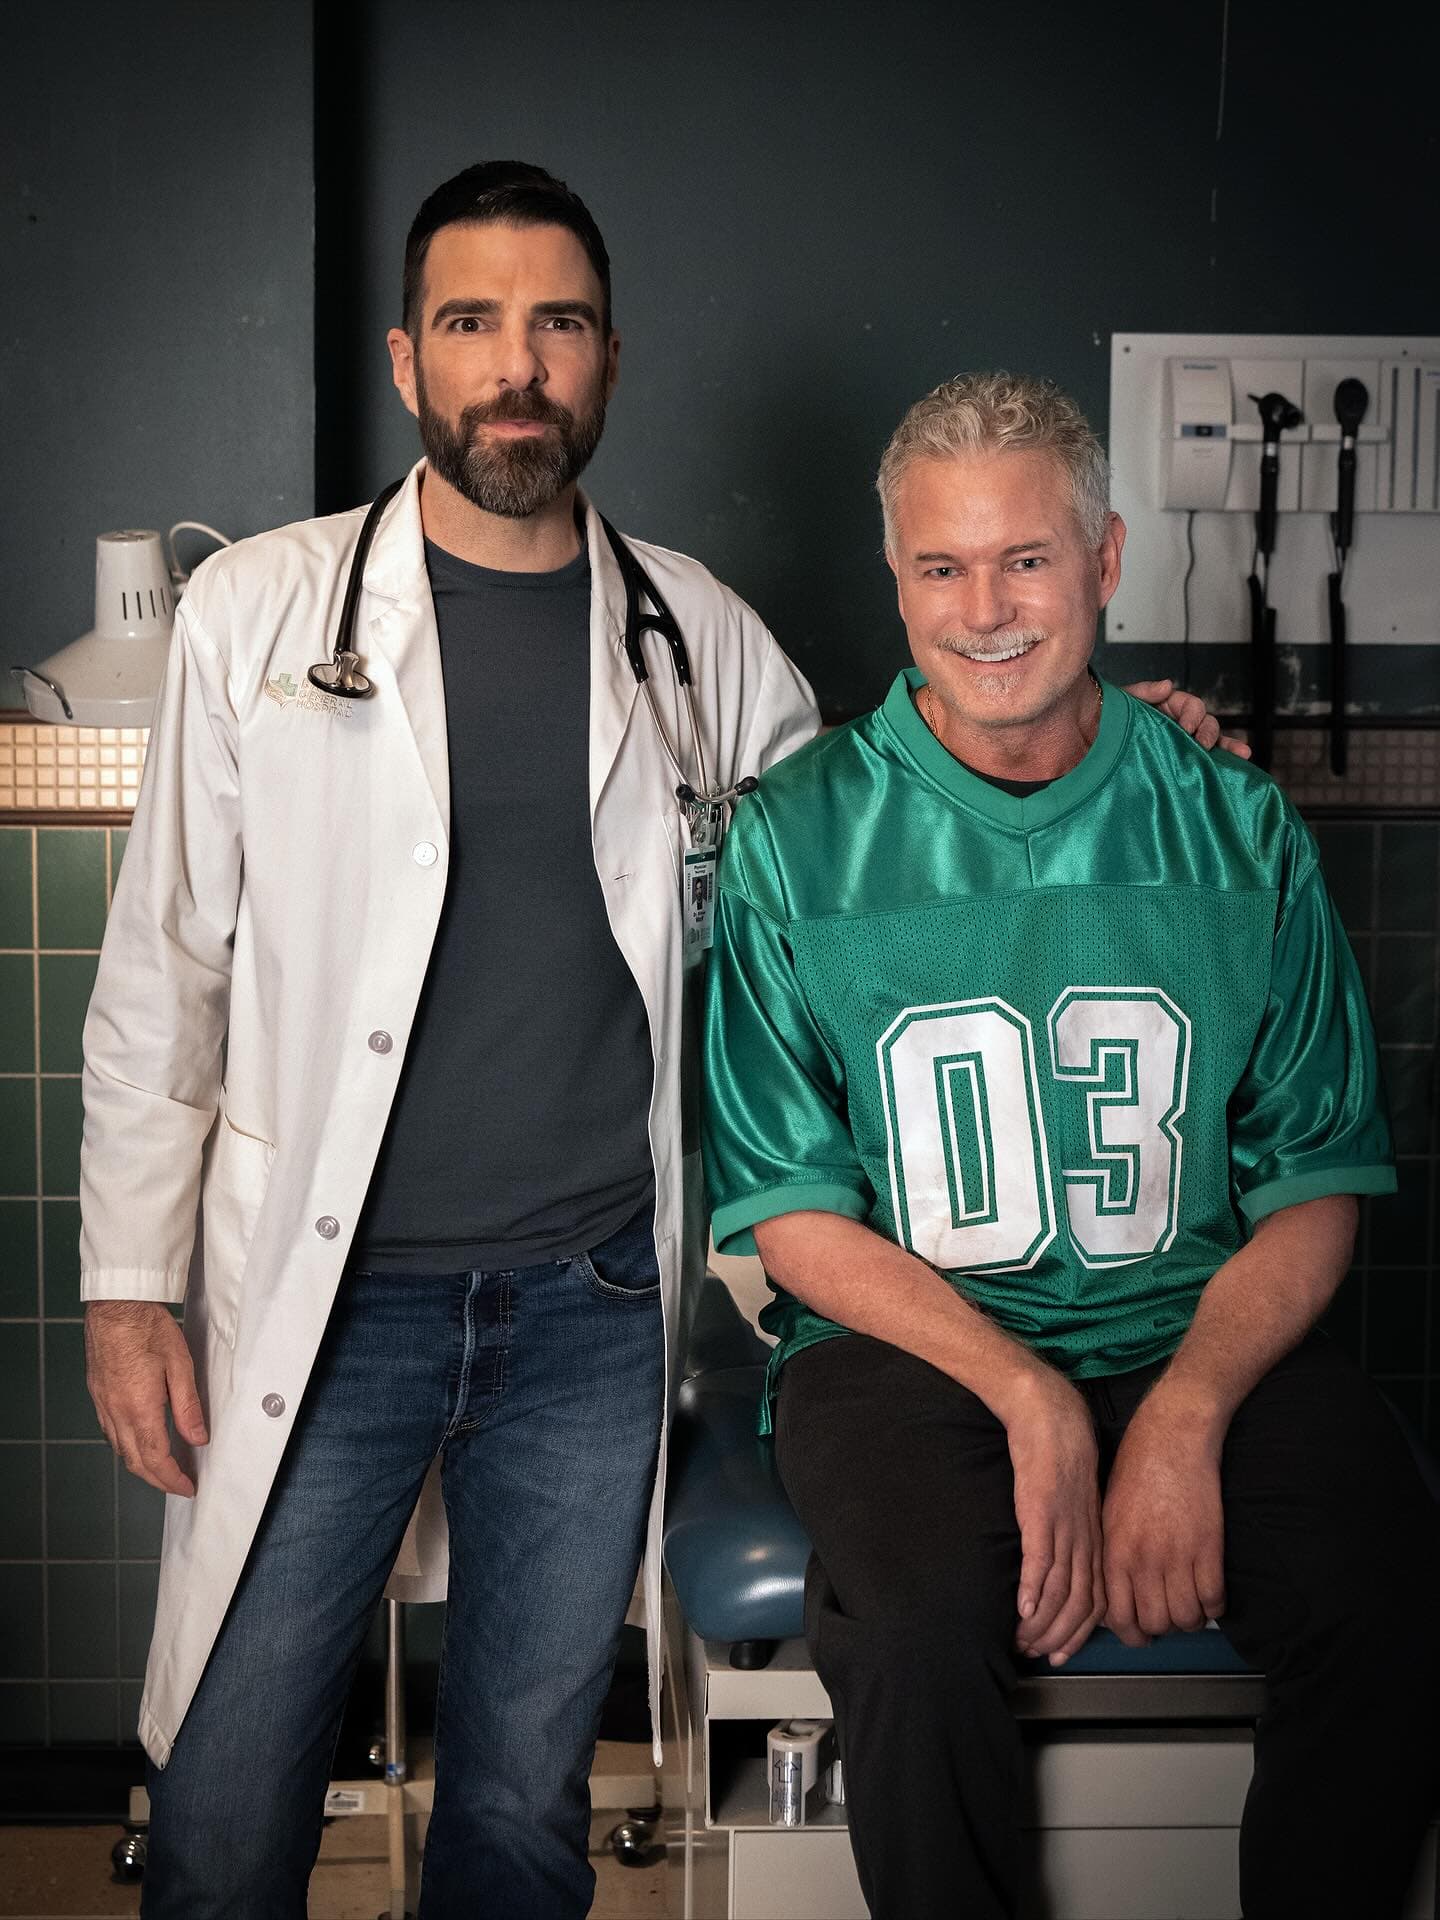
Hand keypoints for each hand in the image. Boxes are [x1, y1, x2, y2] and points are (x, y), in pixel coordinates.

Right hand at [84, 1301, 206, 1497]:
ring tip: (162, 1469)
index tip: (187, 1488)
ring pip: (120, 1449)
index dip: (171, 1479)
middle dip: (157, 1479)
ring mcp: (103, 1403)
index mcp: (139, 1408)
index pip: (155, 1458)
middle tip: (178, 1485)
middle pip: (134, 1460)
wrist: (115, 1305)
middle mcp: (116, 1412)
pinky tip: (139, 1441)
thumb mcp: (180, 1364)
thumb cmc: (148, 1328)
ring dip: (141, 1465)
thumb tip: (198, 1439)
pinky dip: (127, 1446)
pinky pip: (110, 1432)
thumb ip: (188, 1406)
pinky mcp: (98, 1393)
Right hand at [1003, 1369, 1105, 1665]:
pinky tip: (1021, 1611)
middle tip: (1039, 1655)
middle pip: (1079, 1604)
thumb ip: (1070, 1525)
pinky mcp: (1041, 1513)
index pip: (1094, 1597)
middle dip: (1059, 1636)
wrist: (1051, 1413)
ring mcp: (1063, 1527)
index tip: (1061, 1651)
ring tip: (1023, 1641)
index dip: (1079, 1631)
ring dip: (1041, 1623)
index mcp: (1094, 1535)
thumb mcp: (1073, 1494)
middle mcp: (1083, 1538)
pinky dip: (1032, 1592)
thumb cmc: (1061, 1448)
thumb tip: (1058, 1553)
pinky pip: (1040, 1561)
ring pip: (1059, 1590)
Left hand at [1101, 1401, 1224, 1645]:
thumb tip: (1118, 1591)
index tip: (1141, 1631)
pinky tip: (1210, 1593)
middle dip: (1163, 1627)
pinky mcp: (1209, 1548)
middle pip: (1155, 1624)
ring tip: (1190, 1603)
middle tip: (1168, 1614)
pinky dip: (1215, 1605)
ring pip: (1186, 1618)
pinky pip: (1214, 1599)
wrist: (1171, 1436)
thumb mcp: (1108, 1512)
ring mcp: (1178, 1556)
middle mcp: (1143, 1561)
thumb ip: (1112, 1555)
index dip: (1132, 1633)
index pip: (1118, 1618)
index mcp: (1114, 1551)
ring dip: (1190, 1618)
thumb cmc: (1135, 1468)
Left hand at [1123, 678, 1251, 759]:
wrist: (1098, 739)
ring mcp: (1185, 742)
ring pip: (1212, 741)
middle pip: (1206, 724)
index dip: (1193, 715)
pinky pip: (1208, 759)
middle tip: (1203, 745)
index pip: (1192, 706)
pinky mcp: (1184, 760)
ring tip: (1241, 754)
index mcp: (1171, 706)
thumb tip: (1168, 685)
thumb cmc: (1112, 719)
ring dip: (1228, 746)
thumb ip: (1144, 691)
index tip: (1187, 728)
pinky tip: (1240, 765)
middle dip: (1209, 733)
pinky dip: (1225, 761)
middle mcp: (1182, 723)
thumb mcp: (1125, 701)